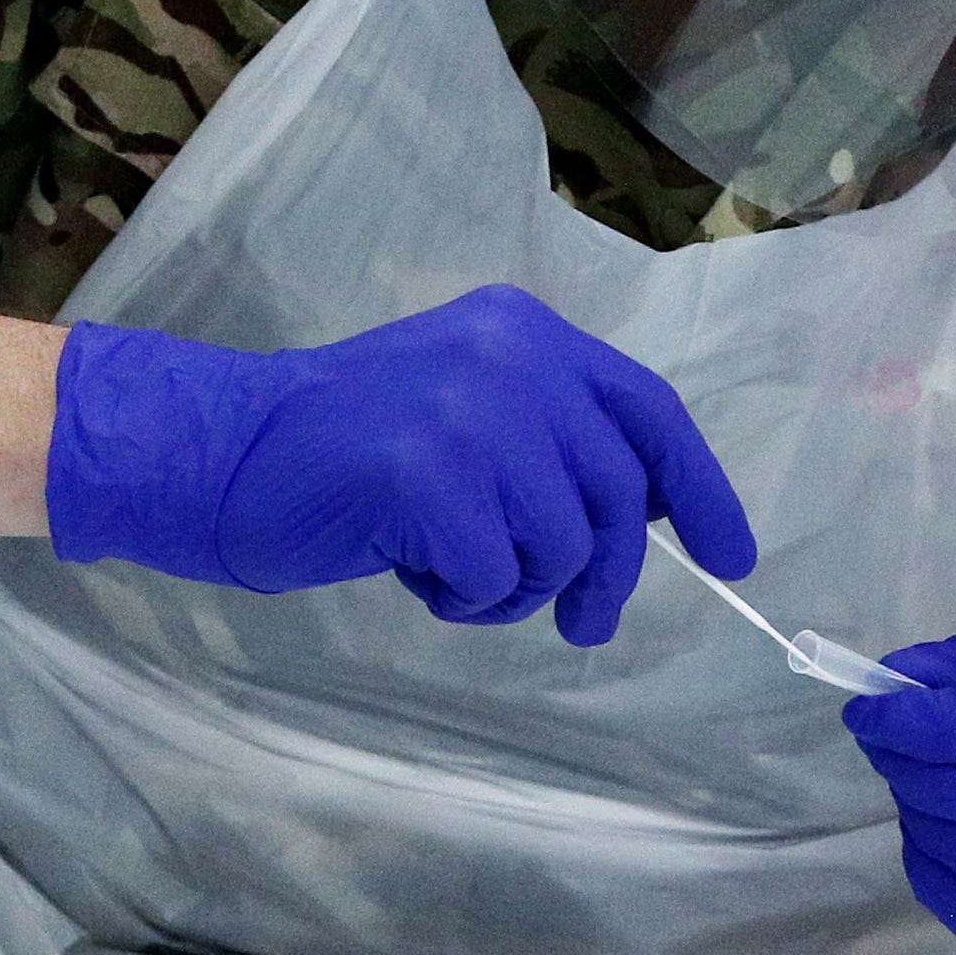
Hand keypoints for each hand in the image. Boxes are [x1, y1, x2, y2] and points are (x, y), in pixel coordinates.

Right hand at [46, 285, 755, 644]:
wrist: (226, 454)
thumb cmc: (348, 453)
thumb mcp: (466, 411)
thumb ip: (553, 441)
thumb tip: (651, 516)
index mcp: (524, 331)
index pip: (648, 411)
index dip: (697, 489)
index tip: (730, 554)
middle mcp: (508, 356)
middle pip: (615, 495)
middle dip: (606, 575)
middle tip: (581, 623)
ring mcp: (468, 411)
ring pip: (562, 545)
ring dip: (516, 587)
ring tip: (452, 569)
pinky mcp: (428, 474)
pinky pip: (498, 576)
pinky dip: (464, 598)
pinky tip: (414, 571)